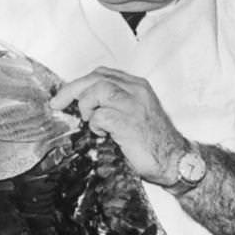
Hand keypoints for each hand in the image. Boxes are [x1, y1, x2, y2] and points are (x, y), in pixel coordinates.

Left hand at [50, 68, 186, 185]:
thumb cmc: (154, 143)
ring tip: (90, 122)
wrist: (176, 161)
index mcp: (138, 87)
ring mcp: (134, 105)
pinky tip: (104, 135)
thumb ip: (116, 105)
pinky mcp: (129, 122)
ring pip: (98, 90)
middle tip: (58, 104)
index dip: (80, 83)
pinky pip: (101, 115)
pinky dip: (96, 125)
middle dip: (71, 90)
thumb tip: (86, 106)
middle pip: (96, 78)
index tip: (65, 95)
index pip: (103, 74)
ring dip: (86, 106)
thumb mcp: (136, 115)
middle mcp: (137, 91)